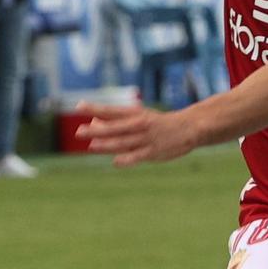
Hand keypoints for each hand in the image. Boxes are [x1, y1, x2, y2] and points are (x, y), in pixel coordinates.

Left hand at [80, 103, 199, 166]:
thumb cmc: (157, 123)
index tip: (79, 106)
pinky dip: (127, 159)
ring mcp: (146, 138)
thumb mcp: (139, 116)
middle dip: (97, 130)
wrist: (188, 127)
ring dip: (107, 144)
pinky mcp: (154, 152)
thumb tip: (93, 122)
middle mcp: (139, 124)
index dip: (95, 108)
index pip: (111, 110)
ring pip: (124, 142)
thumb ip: (117, 120)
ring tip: (92, 146)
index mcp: (135, 113)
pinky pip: (138, 156)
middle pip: (115, 127)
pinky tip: (116, 162)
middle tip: (79, 132)